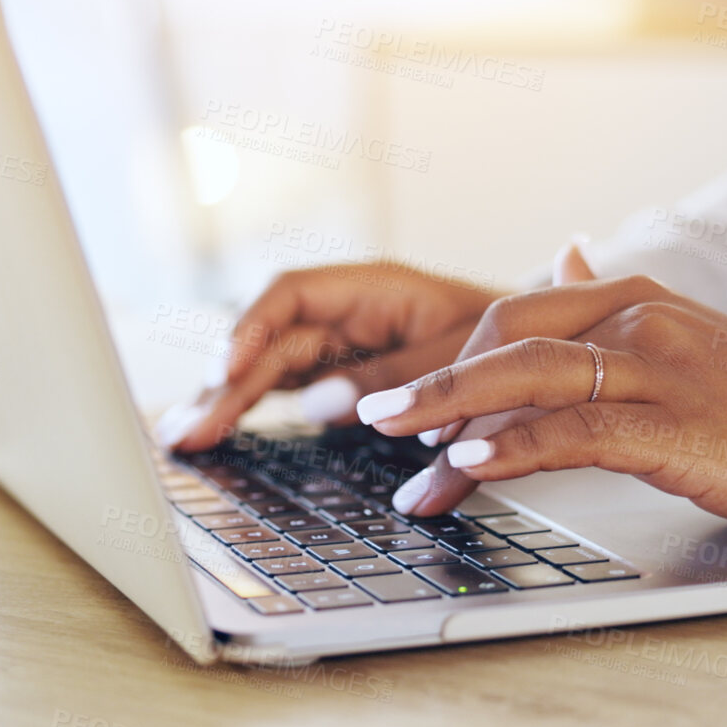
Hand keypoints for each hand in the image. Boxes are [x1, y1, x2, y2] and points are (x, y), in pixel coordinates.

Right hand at [159, 263, 501, 450]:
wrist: (548, 348)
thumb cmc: (512, 340)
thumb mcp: (460, 357)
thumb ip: (393, 378)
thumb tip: (317, 403)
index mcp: (376, 288)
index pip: (294, 295)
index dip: (251, 328)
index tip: (225, 369)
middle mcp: (348, 313)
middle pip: (271, 342)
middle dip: (225, 384)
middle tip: (185, 431)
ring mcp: (341, 345)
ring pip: (268, 368)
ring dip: (224, 401)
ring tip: (178, 437)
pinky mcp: (342, 377)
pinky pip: (285, 388)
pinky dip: (250, 410)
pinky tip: (209, 430)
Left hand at [355, 271, 726, 531]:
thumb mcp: (689, 338)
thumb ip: (620, 309)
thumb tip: (567, 254)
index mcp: (634, 298)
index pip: (514, 313)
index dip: (451, 355)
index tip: (404, 402)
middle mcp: (638, 319)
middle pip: (505, 337)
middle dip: (430, 381)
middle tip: (368, 420)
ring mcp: (659, 368)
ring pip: (528, 377)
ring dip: (450, 413)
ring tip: (396, 446)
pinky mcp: (680, 426)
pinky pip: (578, 427)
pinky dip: (517, 443)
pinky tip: (472, 461)